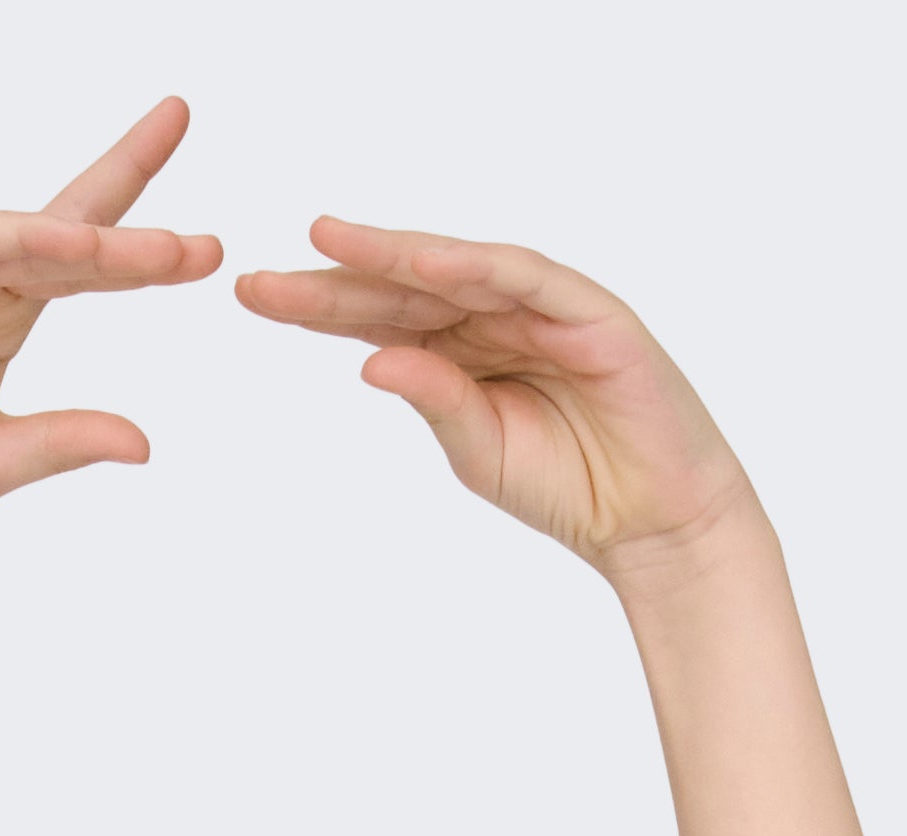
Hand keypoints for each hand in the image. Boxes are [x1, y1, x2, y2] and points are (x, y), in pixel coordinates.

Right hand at [0, 100, 221, 526]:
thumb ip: (66, 440)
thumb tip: (146, 444)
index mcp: (4, 311)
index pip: (87, 263)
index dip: (145, 249)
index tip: (211, 249)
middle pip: (70, 222)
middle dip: (133, 190)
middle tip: (192, 163)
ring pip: (31, 231)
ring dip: (97, 235)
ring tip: (163, 249)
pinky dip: (24, 238)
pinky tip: (77, 245)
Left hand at [234, 222, 749, 567]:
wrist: (652, 522)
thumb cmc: (570, 486)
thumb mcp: (477, 451)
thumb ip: (432, 400)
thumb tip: (369, 361)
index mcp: (462, 352)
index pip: (380, 318)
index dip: (318, 307)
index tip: (254, 297)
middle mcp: (495, 316)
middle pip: (403, 287)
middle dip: (334, 278)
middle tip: (259, 274)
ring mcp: (541, 307)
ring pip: (456, 269)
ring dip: (392, 253)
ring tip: (328, 242)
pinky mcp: (588, 310)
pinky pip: (524, 276)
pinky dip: (475, 264)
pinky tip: (422, 259)